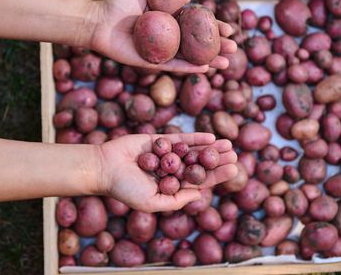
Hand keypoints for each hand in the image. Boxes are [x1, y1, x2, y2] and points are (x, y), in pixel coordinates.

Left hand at [89, 0, 236, 72]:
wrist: (100, 22)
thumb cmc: (120, 4)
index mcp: (169, 23)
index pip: (197, 27)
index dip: (213, 28)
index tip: (229, 29)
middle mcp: (168, 39)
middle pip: (198, 45)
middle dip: (217, 46)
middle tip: (234, 48)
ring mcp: (162, 53)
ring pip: (190, 58)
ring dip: (209, 61)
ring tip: (228, 62)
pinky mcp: (152, 63)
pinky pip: (174, 67)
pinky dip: (189, 68)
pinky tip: (205, 68)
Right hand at [95, 133, 236, 212]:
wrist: (104, 168)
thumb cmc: (125, 189)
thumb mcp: (152, 202)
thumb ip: (176, 200)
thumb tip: (200, 195)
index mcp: (171, 186)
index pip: (199, 181)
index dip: (217, 175)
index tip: (234, 170)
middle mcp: (171, 170)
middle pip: (199, 164)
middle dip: (218, 160)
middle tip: (236, 155)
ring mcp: (166, 155)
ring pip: (193, 150)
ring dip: (211, 148)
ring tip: (229, 144)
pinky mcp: (159, 140)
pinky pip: (180, 139)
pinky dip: (195, 138)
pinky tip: (211, 137)